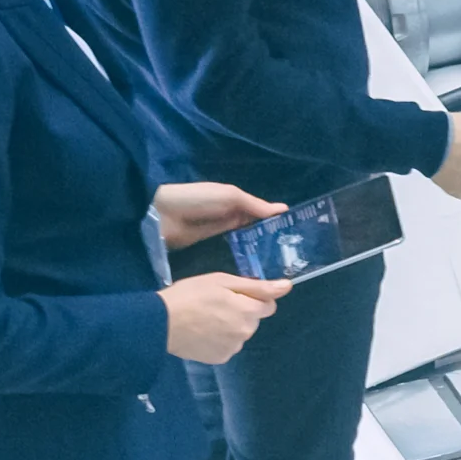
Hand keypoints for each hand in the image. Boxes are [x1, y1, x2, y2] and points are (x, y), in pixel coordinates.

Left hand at [153, 181, 280, 251]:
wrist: (163, 214)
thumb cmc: (197, 199)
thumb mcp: (228, 196)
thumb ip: (254, 204)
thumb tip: (283, 210)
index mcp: (236, 199)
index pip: (261, 210)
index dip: (276, 219)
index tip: (297, 233)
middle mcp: (231, 213)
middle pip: (256, 225)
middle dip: (271, 235)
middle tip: (292, 252)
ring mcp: (221, 229)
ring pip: (247, 237)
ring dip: (260, 246)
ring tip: (280, 261)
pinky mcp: (212, 243)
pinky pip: (234, 247)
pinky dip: (246, 253)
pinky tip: (258, 263)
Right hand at [163, 273, 286, 363]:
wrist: (160, 322)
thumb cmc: (190, 295)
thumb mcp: (223, 281)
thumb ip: (258, 286)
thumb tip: (287, 286)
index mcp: (249, 311)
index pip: (268, 305)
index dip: (253, 297)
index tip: (234, 294)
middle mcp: (246, 333)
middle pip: (253, 320)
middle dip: (241, 311)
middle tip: (215, 304)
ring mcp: (233, 348)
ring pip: (240, 333)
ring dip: (230, 326)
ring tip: (205, 318)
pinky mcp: (220, 358)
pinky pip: (227, 346)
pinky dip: (219, 339)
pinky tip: (202, 332)